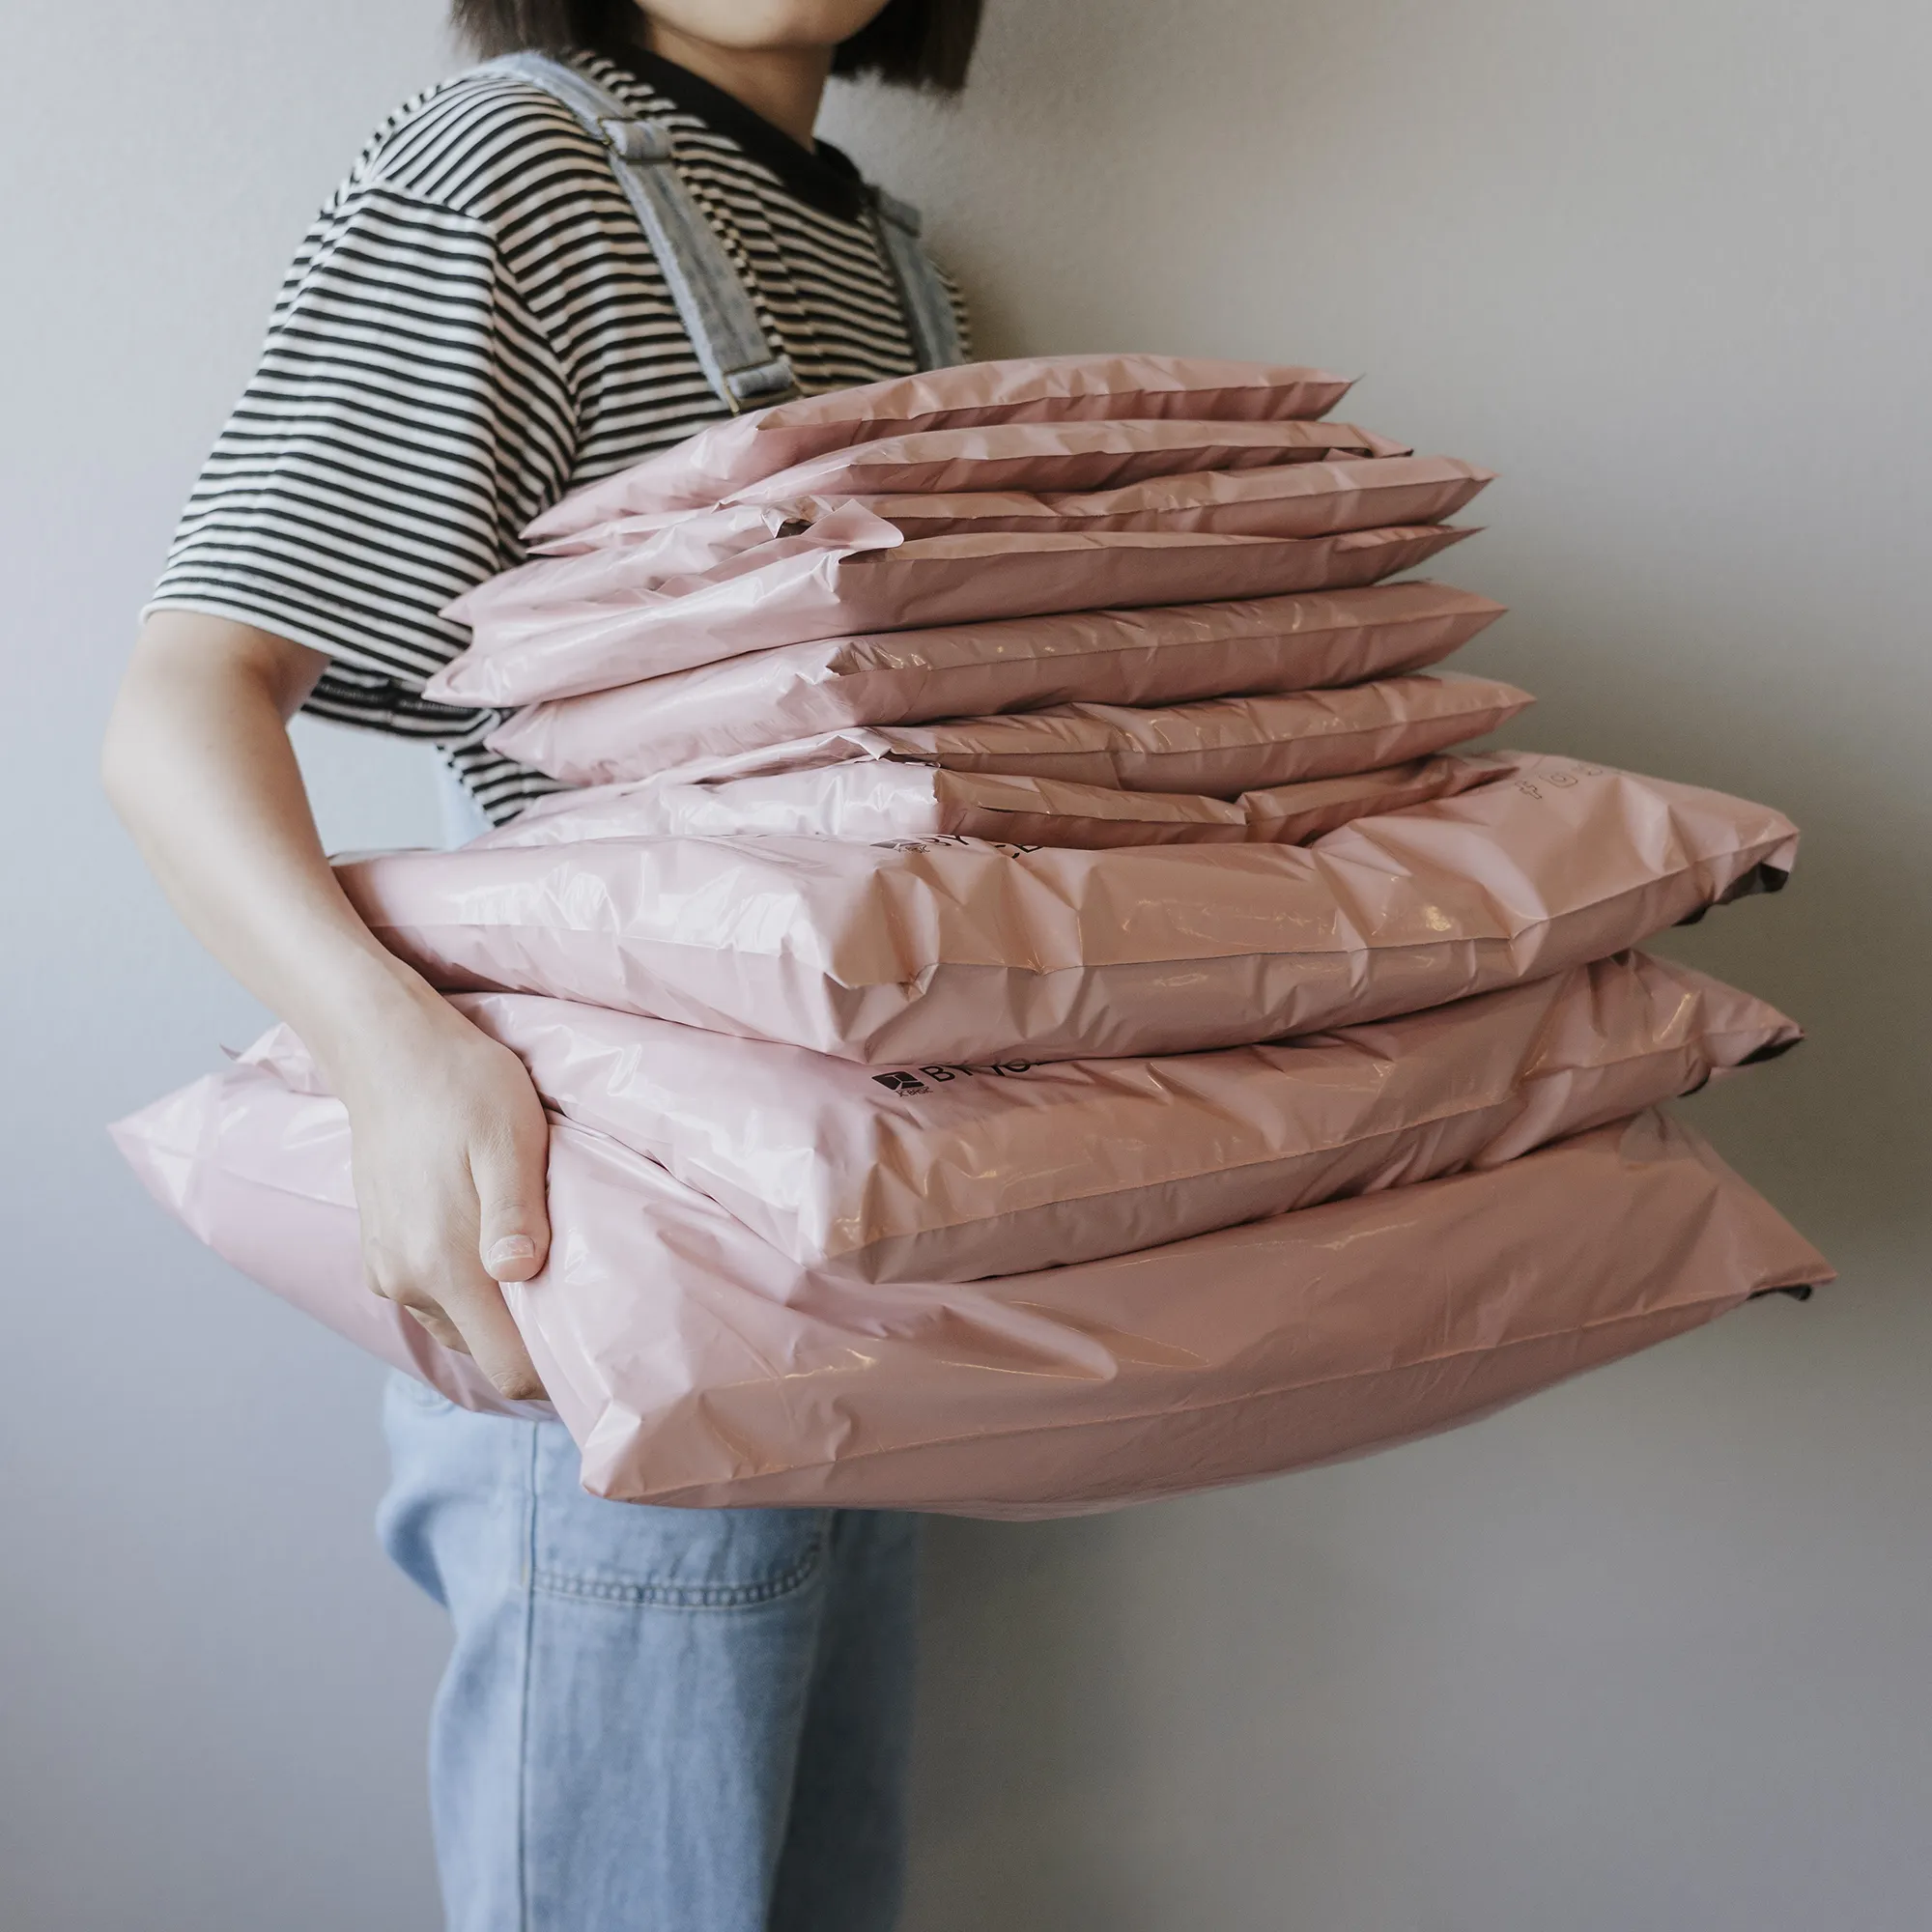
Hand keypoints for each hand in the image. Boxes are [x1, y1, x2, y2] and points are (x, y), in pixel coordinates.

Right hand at [334, 1000, 552, 1400]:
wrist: (387, 1051)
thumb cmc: (462, 1086)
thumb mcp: (508, 1139)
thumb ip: (514, 1214)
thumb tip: (520, 1273)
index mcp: (443, 1264)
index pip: (508, 1367)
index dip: (555, 1369)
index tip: (594, 1340)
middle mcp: (408, 1282)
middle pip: (487, 1350)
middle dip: (532, 1334)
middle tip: (579, 1287)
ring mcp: (387, 1271)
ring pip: (462, 1325)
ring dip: (500, 1306)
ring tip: (539, 1254)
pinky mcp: (379, 1253)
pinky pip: (436, 1296)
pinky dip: (470, 1285)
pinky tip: (495, 1239)